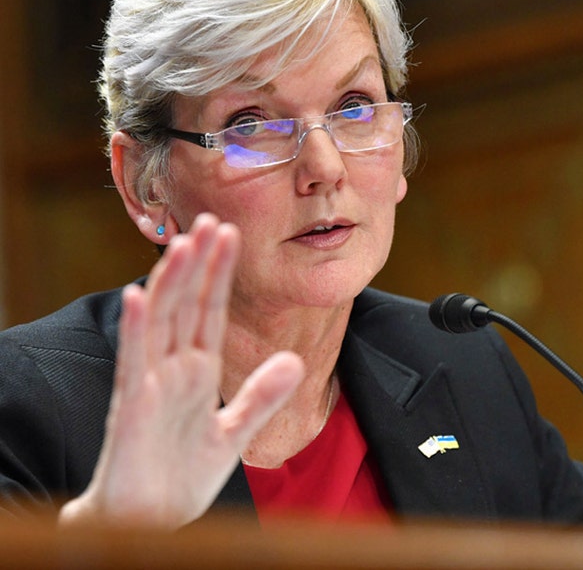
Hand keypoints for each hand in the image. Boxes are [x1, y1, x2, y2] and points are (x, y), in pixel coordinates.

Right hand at [59, 214, 303, 528]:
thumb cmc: (178, 477)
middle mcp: (171, 370)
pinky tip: (141, 296)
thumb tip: (294, 361)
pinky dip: (137, 329)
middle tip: (210, 217)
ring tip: (182, 243)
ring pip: (160, 322)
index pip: (210, 311)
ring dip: (170, 282)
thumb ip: (261, 397)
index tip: (230, 234)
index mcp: (196, 373)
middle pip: (185, 305)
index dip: (219, 274)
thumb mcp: (234, 433)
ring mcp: (149, 385)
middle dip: (197, 263)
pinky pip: (134, 361)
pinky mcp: (131, 407)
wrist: (149, 521)